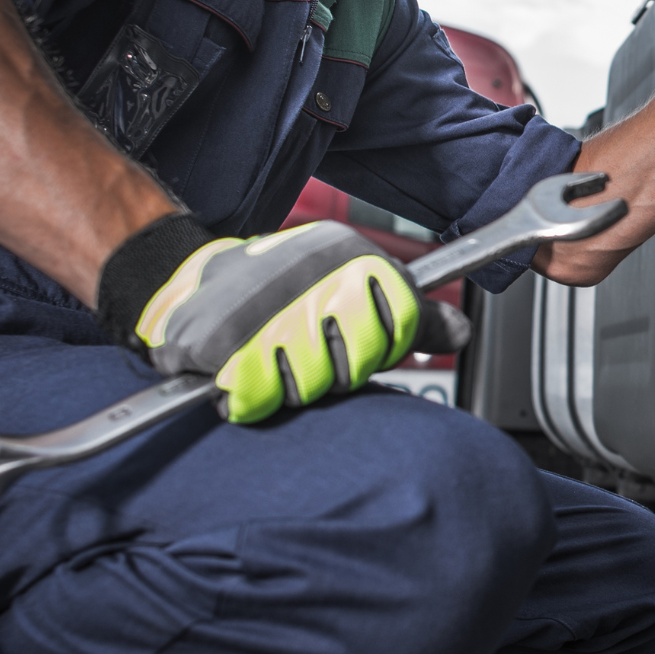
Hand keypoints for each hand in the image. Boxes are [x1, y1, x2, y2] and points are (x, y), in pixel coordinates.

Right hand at [135, 221, 468, 422]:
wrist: (193, 280)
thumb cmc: (282, 291)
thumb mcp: (352, 287)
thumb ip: (408, 317)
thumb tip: (461, 333)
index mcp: (350, 255)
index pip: (402, 324)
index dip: (379, 347)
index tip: (354, 340)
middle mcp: (311, 274)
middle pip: (357, 364)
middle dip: (334, 371)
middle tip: (306, 349)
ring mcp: (265, 307)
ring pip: (310, 386)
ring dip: (290, 384)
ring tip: (272, 354)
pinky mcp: (219, 342)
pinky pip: (258, 398)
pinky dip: (249, 396)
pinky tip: (244, 369)